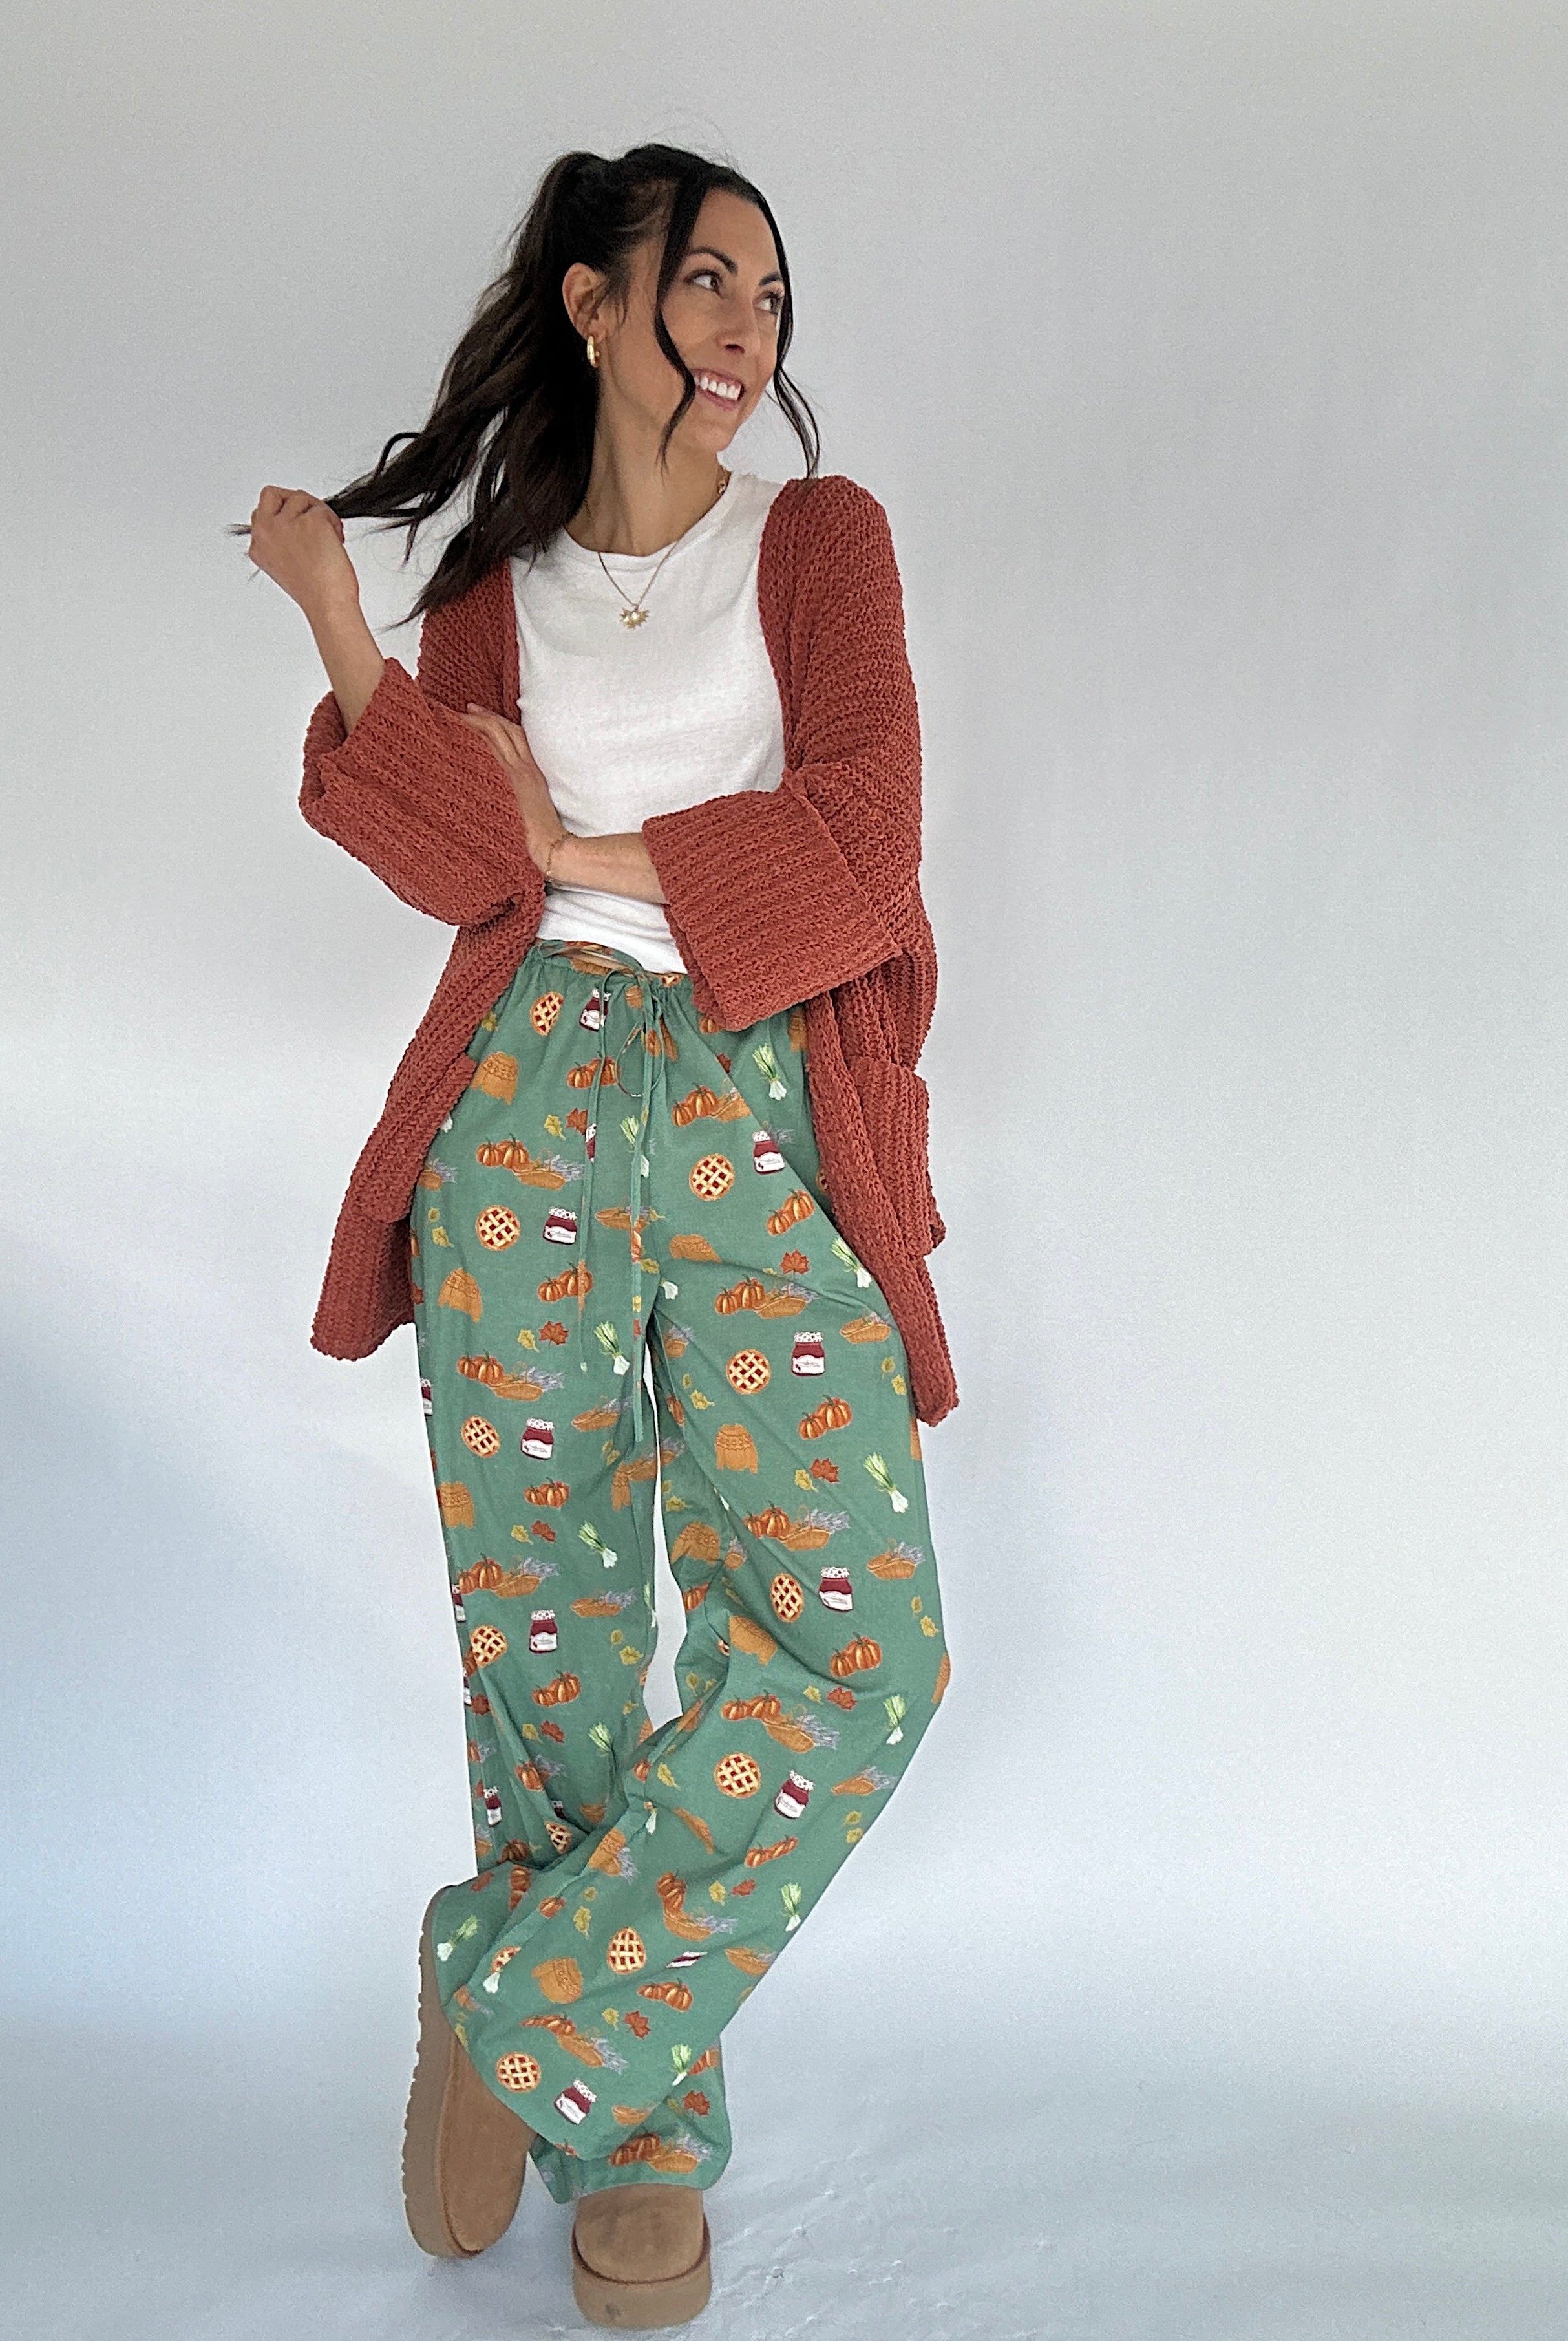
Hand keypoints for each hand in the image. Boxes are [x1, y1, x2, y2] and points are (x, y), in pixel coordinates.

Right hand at [245, 486, 358, 616]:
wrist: (327, 603)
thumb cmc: (314, 590)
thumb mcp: (285, 565)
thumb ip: (281, 541)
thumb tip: (296, 521)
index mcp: (258, 546)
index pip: (263, 511)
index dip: (286, 515)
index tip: (300, 530)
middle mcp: (265, 532)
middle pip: (273, 495)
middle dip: (296, 503)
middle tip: (314, 522)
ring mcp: (285, 524)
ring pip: (300, 498)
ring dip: (319, 514)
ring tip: (329, 539)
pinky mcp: (308, 520)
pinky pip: (322, 509)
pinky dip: (333, 522)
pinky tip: (335, 542)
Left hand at [460, 705, 565, 872]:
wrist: (552, 847)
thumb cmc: (542, 839)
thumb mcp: (529, 812)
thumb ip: (517, 799)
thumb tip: (500, 798)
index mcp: (531, 775)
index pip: (515, 738)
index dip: (497, 723)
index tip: (480, 716)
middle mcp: (524, 770)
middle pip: (505, 732)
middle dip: (485, 717)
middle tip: (466, 709)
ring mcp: (517, 775)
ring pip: (497, 737)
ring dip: (478, 723)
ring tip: (460, 716)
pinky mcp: (511, 782)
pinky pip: (493, 751)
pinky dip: (479, 738)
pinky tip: (463, 735)